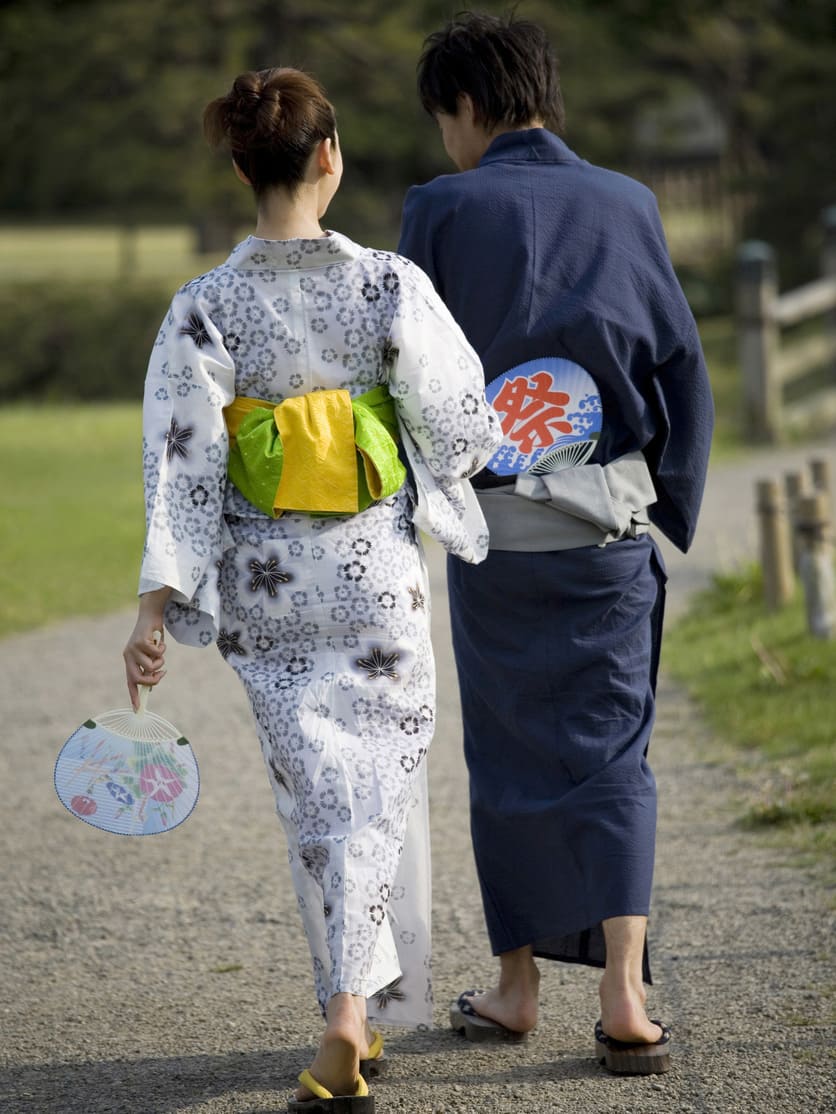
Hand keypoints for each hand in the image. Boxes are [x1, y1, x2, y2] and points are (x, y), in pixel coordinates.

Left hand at [123, 590, 170, 708]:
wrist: (150, 616)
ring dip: (161, 661)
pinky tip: (159, 640)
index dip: (134, 696)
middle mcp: (128, 656)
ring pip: (151, 667)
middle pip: (139, 679)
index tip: (137, 709)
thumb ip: (149, 668)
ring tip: (160, 651)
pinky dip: (162, 649)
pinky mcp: (140, 642)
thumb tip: (151, 685)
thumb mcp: (151, 655)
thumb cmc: (152, 637)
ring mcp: (133, 649)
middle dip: (153, 680)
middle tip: (162, 673)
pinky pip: (157, 654)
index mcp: (129, 661)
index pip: (130, 682)